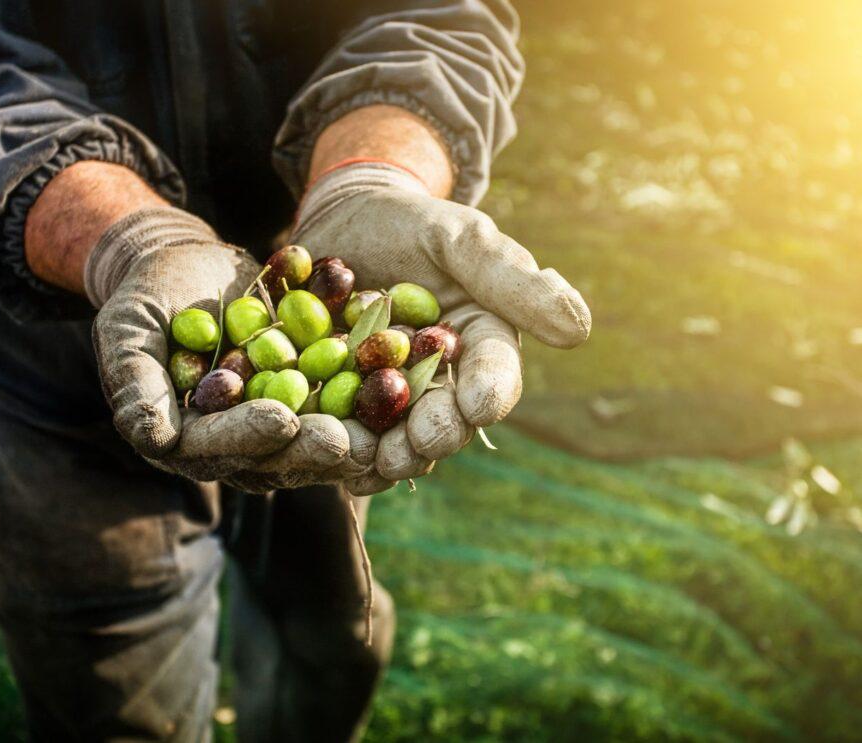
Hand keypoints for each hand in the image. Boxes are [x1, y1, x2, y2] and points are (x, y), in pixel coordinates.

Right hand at [90, 207, 368, 490]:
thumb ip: (135, 381)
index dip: (248, 436)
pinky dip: (370, 398)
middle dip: (311, 447)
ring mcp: (276, 422)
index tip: (280, 421)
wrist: (188, 266)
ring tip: (385, 429)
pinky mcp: (309, 398)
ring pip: (316, 437)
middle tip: (347, 442)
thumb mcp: (128, 329)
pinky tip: (402, 389)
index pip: (216, 446)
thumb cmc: (147, 296)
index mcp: (185, 437)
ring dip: (352, 436)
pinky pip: (342, 402)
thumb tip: (151, 437)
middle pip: (275, 454)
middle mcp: (235, 441)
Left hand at [292, 162, 590, 493]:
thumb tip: (578, 329)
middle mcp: (440, 380)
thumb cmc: (411, 222)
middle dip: (434, 435)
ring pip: (394, 435)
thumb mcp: (459, 237)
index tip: (479, 407)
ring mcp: (388, 394)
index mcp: (479, 344)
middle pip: (445, 418)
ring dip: (384, 454)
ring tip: (370, 463)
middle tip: (418, 446)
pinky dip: (334, 441)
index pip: (495, 375)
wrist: (344, 220)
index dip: (490, 393)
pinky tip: (322, 452)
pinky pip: (340, 426)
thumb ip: (509, 279)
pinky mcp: (341, 396)